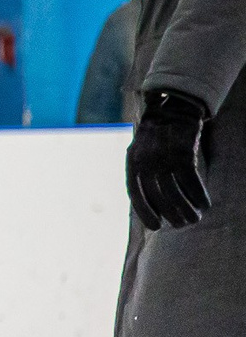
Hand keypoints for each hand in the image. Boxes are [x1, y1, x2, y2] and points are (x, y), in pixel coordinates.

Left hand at [129, 90, 213, 229]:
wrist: (173, 108)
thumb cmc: (157, 137)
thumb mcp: (140, 153)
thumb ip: (142, 174)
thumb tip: (150, 205)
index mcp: (132, 162)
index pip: (135, 194)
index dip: (145, 212)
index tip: (155, 227)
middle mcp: (145, 161)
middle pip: (157, 197)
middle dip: (171, 214)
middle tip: (183, 224)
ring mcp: (164, 157)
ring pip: (175, 192)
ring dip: (187, 209)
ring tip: (195, 219)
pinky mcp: (183, 153)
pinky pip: (191, 181)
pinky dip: (199, 195)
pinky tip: (205, 204)